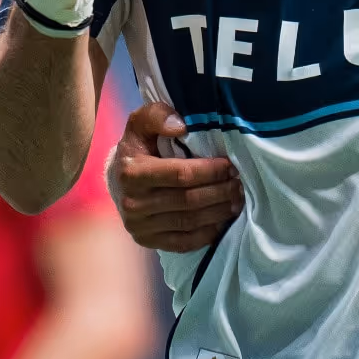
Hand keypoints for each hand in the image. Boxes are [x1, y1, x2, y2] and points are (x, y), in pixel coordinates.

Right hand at [106, 100, 244, 251]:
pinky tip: (221, 221)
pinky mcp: (146, 240)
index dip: (210, 171)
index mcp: (133, 172)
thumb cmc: (139, 147)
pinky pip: (183, 242)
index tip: (230, 165)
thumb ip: (157, 116)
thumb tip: (180, 126)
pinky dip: (207, 233)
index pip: (181, 174)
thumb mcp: (142, 123)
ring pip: (189, 222)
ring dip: (218, 212)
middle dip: (220, 192)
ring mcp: (139, 226)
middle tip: (239, 183)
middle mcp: (133, 202)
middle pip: (189, 200)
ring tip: (236, 200)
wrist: (119, 179)